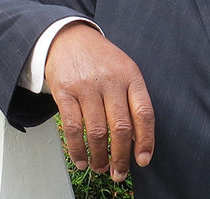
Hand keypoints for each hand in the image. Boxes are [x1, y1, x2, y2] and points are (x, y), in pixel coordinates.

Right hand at [45, 23, 154, 181]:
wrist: (68, 37)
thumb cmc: (100, 59)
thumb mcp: (124, 70)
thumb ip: (132, 100)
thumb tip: (137, 139)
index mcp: (131, 76)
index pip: (144, 114)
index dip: (145, 141)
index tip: (143, 160)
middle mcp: (110, 80)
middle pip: (120, 127)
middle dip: (121, 157)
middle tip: (119, 173)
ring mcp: (86, 86)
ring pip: (96, 131)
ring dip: (99, 157)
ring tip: (100, 168)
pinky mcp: (64, 91)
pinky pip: (72, 127)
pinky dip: (77, 149)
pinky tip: (81, 159)